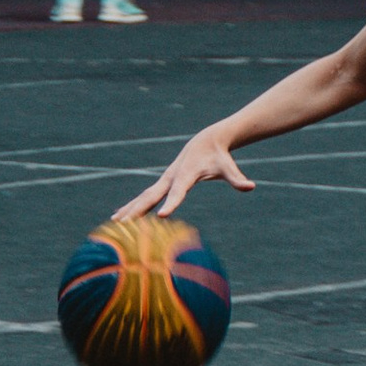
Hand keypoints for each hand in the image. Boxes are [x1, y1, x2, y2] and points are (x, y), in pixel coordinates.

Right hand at [116, 131, 250, 222]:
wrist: (207, 141)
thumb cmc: (219, 157)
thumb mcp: (229, 168)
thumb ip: (237, 178)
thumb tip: (250, 186)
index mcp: (186, 175)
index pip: (178, 192)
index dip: (171, 203)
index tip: (162, 215)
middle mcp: (171, 177)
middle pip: (152, 195)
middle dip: (139, 210)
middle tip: (125, 224)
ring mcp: (164, 180)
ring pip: (144, 196)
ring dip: (129, 209)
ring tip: (115, 223)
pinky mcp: (163, 183)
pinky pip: (145, 196)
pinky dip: (132, 206)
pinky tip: (121, 217)